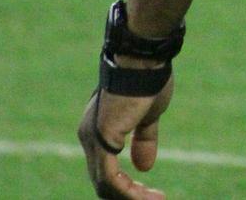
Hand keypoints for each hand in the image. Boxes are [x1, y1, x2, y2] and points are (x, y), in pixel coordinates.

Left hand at [77, 71, 173, 198]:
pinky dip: (126, 191)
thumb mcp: (149, 116)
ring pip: (105, 184)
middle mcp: (89, 137)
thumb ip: (144, 140)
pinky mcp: (103, 139)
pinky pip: (109, 177)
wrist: (144, 61)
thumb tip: (145, 167)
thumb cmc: (148, 80)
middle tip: (156, 199)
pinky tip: (143, 196)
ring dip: (131, 197)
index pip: (106, 169)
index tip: (152, 192)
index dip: (128, 185)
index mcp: (98, 130)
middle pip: (103, 181)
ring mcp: (93, 139)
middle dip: (130, 195)